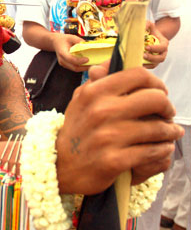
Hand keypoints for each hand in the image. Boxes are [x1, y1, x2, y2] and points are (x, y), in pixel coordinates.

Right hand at [52, 33, 89, 71]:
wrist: (55, 42)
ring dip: (84, 68)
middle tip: (94, 64)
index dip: (79, 60)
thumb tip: (87, 44)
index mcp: (62, 52)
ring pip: (75, 69)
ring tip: (92, 64)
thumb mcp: (71, 37)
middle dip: (84, 67)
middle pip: (74, 67)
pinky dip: (81, 67)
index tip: (87, 59)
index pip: (71, 59)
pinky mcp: (66, 65)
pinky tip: (88, 64)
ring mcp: (63, 64)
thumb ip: (78, 40)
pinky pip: (74, 68)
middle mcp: (62, 60)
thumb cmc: (64, 39)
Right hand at [55, 67, 181, 194]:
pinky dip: (162, 150)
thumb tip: (110, 62)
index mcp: (94, 92)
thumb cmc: (75, 131)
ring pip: (159, 128)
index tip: (159, 92)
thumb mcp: (80, 101)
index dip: (156, 82)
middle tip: (167, 114)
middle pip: (156, 98)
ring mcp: (108, 137)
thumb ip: (97, 81)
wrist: (60, 167)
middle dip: (168, 107)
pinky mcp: (114, 161)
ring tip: (169, 133)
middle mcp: (101, 111)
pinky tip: (161, 148)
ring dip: (170, 131)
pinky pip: (153, 151)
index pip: (138, 75)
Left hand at [143, 20, 167, 67]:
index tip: (146, 47)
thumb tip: (142, 27)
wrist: (150, 37)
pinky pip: (150, 67)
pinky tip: (137, 65)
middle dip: (152, 58)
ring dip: (148, 64)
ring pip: (155, 64)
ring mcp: (158, 58)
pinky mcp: (153, 62)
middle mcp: (163, 52)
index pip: (162, 47)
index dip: (155, 48)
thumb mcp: (149, 25)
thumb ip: (147, 24)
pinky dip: (145, 67)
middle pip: (161, 58)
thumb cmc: (150, 31)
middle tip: (143, 55)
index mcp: (164, 43)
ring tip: (139, 62)